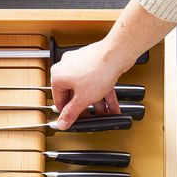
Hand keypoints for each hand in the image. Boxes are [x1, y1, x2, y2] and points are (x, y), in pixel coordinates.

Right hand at [50, 0, 175, 129]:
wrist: (117, 54)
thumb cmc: (98, 70)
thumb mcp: (82, 99)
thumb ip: (71, 113)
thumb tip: (62, 123)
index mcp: (59, 75)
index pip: (59, 100)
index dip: (67, 114)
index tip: (74, 122)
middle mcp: (68, 68)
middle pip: (75, 95)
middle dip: (86, 109)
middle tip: (90, 119)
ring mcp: (83, 65)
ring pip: (88, 90)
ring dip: (97, 104)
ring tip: (105, 114)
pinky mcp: (95, 64)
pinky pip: (97, 83)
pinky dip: (104, 95)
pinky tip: (112, 106)